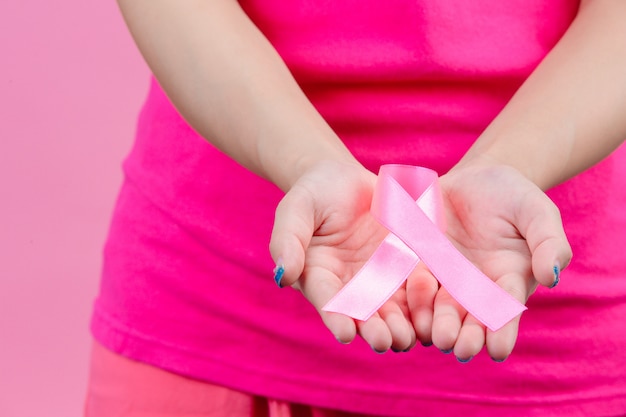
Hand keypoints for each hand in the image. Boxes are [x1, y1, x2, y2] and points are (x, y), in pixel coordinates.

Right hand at [269, 160, 416, 351]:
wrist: (344, 178)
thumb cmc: (313, 192)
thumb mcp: (296, 209)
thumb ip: (288, 239)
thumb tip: (283, 275)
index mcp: (318, 274)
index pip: (326, 299)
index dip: (335, 317)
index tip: (346, 333)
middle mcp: (349, 284)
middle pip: (361, 313)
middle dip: (372, 329)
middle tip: (384, 342)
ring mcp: (378, 277)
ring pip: (390, 309)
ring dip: (399, 326)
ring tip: (407, 338)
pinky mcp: (404, 265)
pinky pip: (415, 288)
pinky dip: (423, 304)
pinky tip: (431, 316)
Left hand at [409, 158, 572, 360]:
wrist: (476, 179)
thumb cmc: (515, 197)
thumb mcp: (538, 213)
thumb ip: (549, 243)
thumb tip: (552, 277)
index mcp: (508, 280)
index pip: (506, 310)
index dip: (502, 331)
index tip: (497, 350)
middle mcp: (474, 287)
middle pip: (469, 318)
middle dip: (465, 335)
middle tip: (459, 348)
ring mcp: (444, 276)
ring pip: (437, 308)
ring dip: (434, 324)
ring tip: (433, 336)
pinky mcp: (418, 261)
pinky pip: (410, 284)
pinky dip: (408, 299)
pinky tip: (404, 313)